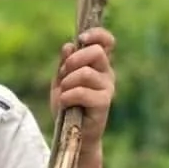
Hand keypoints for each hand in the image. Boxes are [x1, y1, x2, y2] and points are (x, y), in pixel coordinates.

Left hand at [51, 27, 115, 143]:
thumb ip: (64, 63)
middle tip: (64, 72)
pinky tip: (64, 104)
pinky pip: (81, 92)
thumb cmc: (68, 104)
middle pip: (96, 52)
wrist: (73, 133)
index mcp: (98, 64)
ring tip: (63, 93)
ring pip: (86, 73)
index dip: (96, 34)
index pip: (107, 41)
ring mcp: (107, 88)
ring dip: (68, 82)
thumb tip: (69, 46)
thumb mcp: (61, 79)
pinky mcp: (104, 103)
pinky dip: (67, 96)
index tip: (82, 38)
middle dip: (74, 60)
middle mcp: (107, 73)